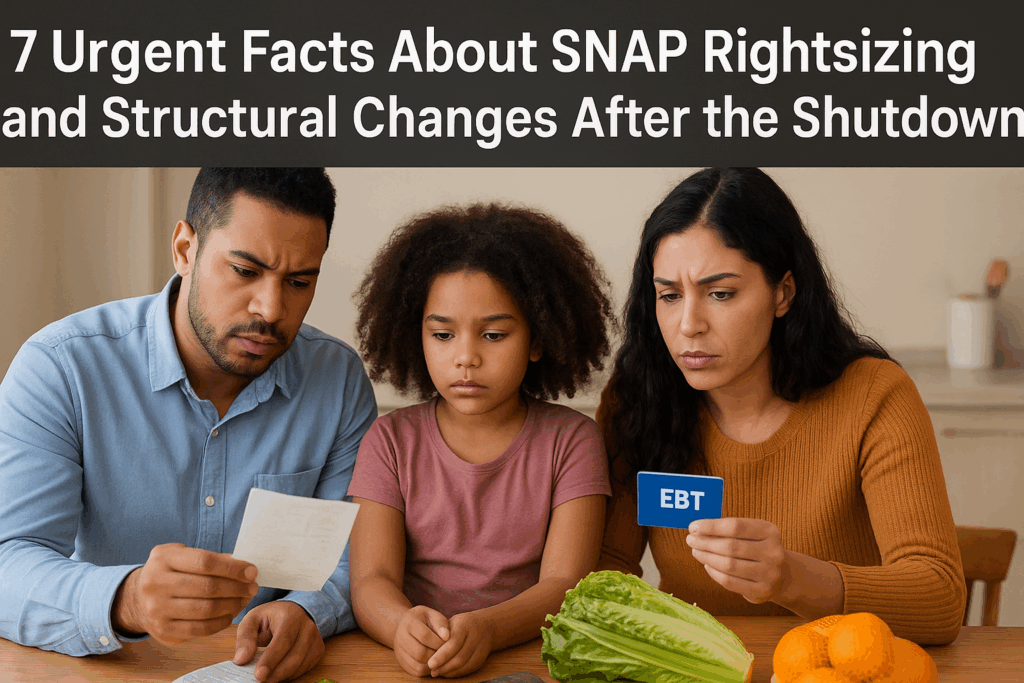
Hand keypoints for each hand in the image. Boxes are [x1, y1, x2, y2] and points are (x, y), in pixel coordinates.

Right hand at [111, 543, 257, 643]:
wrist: (138, 598)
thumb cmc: (170, 572)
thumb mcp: (183, 555)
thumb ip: (210, 558)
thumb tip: (244, 568)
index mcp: (163, 558)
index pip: (205, 562)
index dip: (233, 568)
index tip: (252, 571)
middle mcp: (155, 583)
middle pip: (207, 587)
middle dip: (237, 588)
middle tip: (253, 587)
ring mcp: (156, 609)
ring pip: (206, 610)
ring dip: (233, 605)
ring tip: (244, 600)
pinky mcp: (163, 630)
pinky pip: (200, 629)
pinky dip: (221, 622)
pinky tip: (230, 614)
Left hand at [234, 601, 323, 682]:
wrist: (293, 611)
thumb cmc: (271, 617)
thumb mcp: (252, 620)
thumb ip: (245, 638)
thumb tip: (241, 659)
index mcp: (290, 616)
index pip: (283, 641)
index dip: (271, 660)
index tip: (259, 675)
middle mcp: (307, 626)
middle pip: (294, 657)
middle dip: (276, 673)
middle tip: (260, 681)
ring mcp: (315, 639)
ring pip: (300, 665)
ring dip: (282, 675)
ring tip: (267, 677)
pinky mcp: (318, 650)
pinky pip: (304, 668)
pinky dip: (290, 675)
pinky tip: (279, 672)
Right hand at [393, 606, 450, 676]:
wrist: (406, 626)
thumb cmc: (424, 619)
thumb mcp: (432, 615)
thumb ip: (440, 623)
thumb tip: (447, 636)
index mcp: (409, 622)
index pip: (424, 636)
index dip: (438, 641)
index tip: (447, 642)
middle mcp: (400, 637)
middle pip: (420, 653)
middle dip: (436, 654)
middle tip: (444, 651)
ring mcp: (399, 651)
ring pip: (418, 665)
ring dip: (433, 664)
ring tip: (440, 656)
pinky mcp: (402, 662)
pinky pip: (416, 671)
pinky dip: (428, 669)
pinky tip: (434, 661)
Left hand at [427, 611, 493, 677]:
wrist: (485, 626)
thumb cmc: (461, 624)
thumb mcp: (451, 622)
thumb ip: (441, 634)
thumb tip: (427, 649)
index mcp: (464, 625)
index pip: (453, 643)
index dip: (441, 655)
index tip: (430, 663)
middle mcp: (474, 637)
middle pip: (459, 656)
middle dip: (444, 666)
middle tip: (431, 671)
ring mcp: (480, 649)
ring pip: (464, 665)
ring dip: (449, 671)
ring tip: (436, 672)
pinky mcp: (481, 658)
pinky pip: (468, 669)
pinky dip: (456, 673)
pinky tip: (446, 673)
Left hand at [686, 518, 788, 603]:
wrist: (782, 575)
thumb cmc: (757, 548)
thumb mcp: (751, 533)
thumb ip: (728, 530)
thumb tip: (697, 529)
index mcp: (770, 531)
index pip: (735, 526)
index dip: (711, 526)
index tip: (693, 527)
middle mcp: (772, 552)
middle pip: (730, 546)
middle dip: (705, 542)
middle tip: (690, 540)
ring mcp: (769, 574)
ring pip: (729, 565)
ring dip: (706, 557)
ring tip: (696, 551)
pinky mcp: (761, 591)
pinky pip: (730, 582)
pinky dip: (714, 573)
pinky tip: (707, 565)